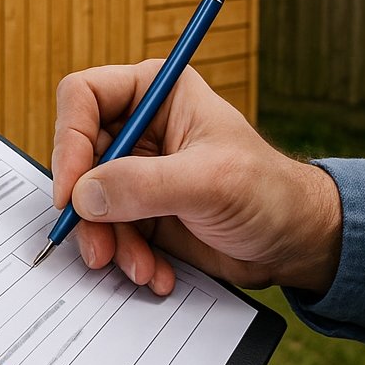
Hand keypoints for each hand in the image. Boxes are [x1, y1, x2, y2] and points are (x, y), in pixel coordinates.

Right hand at [52, 63, 342, 295]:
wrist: (295, 243)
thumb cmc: (270, 192)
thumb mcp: (209, 182)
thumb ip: (144, 184)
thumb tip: (84, 195)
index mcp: (156, 94)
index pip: (83, 96)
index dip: (68, 139)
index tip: (72, 190)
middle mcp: (140, 127)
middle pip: (79, 156)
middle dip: (88, 207)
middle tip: (97, 245)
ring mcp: (138, 171)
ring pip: (89, 201)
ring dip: (109, 241)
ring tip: (140, 265)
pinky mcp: (140, 210)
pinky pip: (109, 232)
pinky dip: (126, 256)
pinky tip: (156, 271)